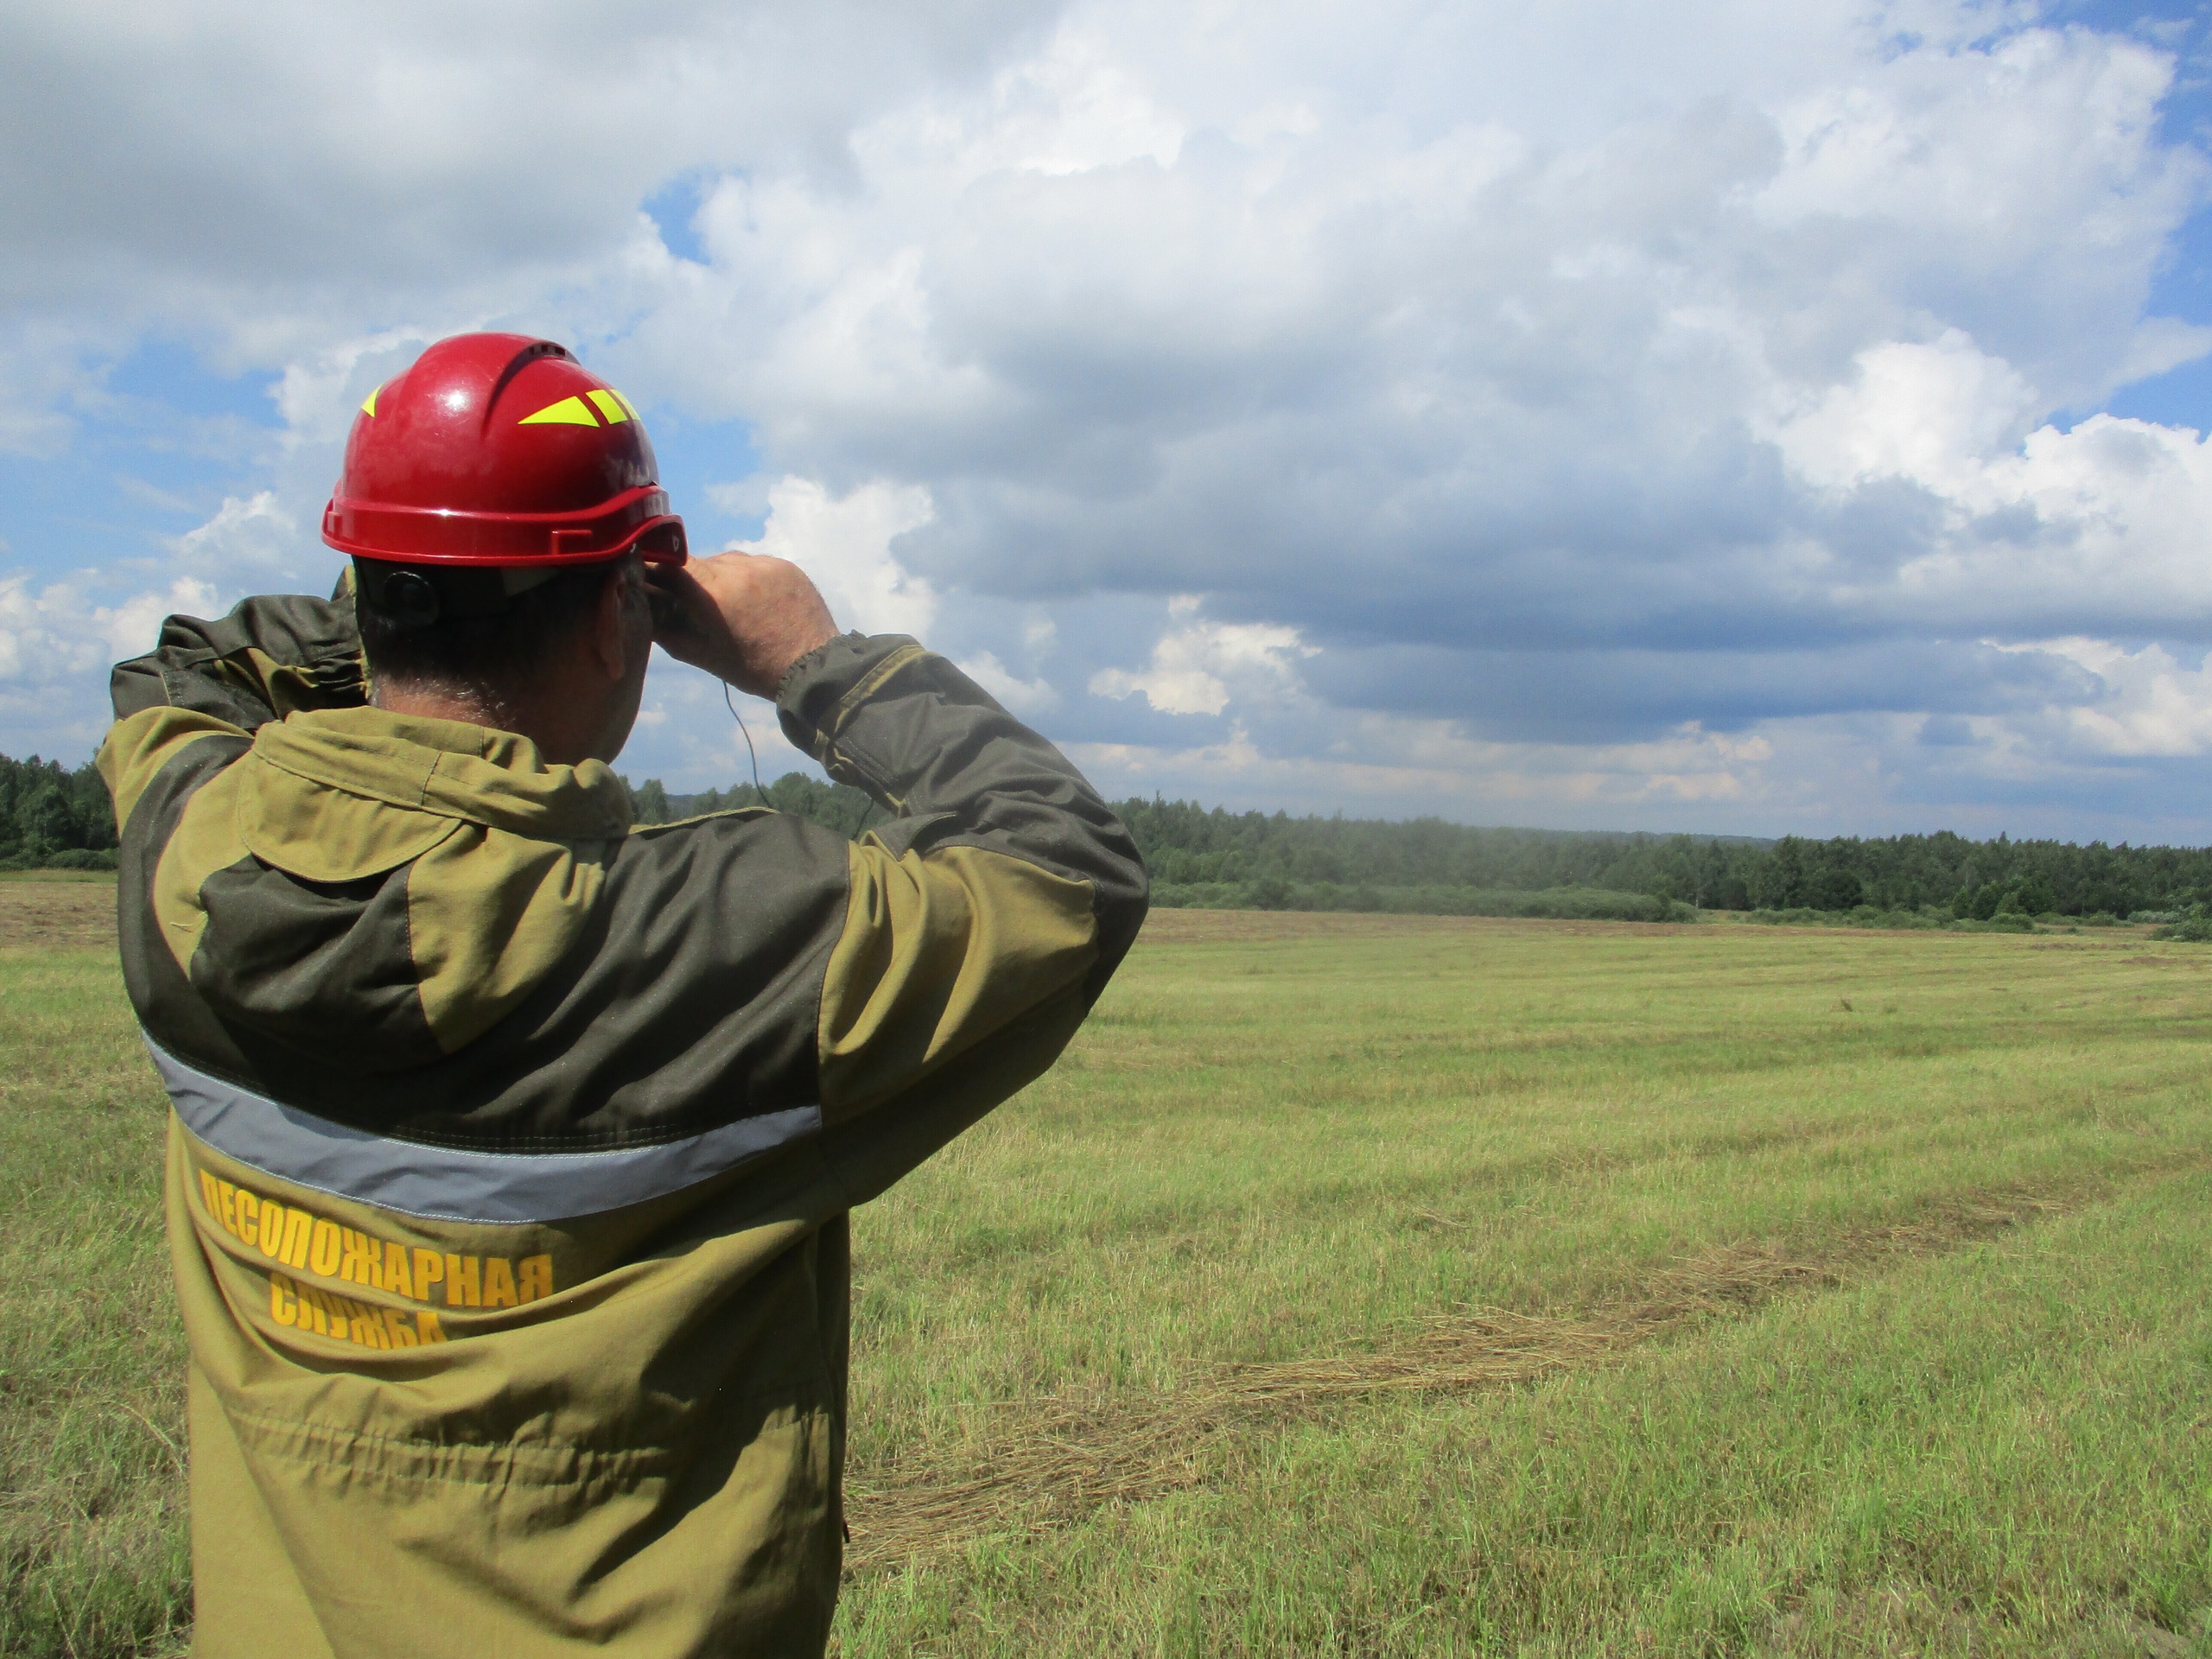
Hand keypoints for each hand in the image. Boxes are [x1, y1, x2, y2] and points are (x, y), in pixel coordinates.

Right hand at [645, 552, 839, 697]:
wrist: (814, 668)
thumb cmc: (754, 669)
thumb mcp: (703, 656)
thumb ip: (667, 631)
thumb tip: (643, 609)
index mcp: (714, 592)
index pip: (672, 563)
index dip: (660, 569)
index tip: (656, 581)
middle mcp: (738, 568)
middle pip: (701, 563)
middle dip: (695, 580)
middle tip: (700, 605)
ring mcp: (765, 564)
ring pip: (729, 561)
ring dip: (723, 577)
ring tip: (733, 605)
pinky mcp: (786, 565)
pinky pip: (756, 564)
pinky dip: (750, 578)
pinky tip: (757, 601)